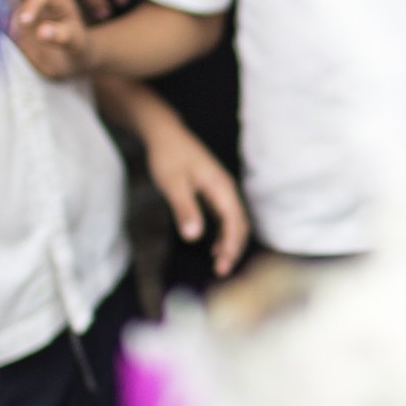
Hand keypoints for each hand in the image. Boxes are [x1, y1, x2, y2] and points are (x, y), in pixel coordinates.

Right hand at [5, 0, 89, 79]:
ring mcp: (22, 11)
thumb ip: (61, 36)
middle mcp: (37, 1)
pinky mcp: (11, 25)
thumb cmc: (77, 47)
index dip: (30, 5)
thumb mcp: (75, 43)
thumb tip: (42, 32)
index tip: (24, 22)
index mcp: (55, 1)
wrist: (72, 59)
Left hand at [142, 113, 249, 277]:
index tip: (222, 264)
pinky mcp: (213, 192)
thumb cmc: (168, 156)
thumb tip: (193, 237)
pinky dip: (224, 235)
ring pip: (235, 222)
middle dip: (234, 249)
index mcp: (220, 187)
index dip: (231, 245)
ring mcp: (221, 190)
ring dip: (230, 244)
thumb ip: (184, 209)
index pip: (234, 221)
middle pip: (240, 224)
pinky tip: (213, 248)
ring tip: (220, 264)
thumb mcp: (173, 184)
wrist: (165, 134)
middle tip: (221, 271)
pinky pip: (226, 218)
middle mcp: (225, 189)